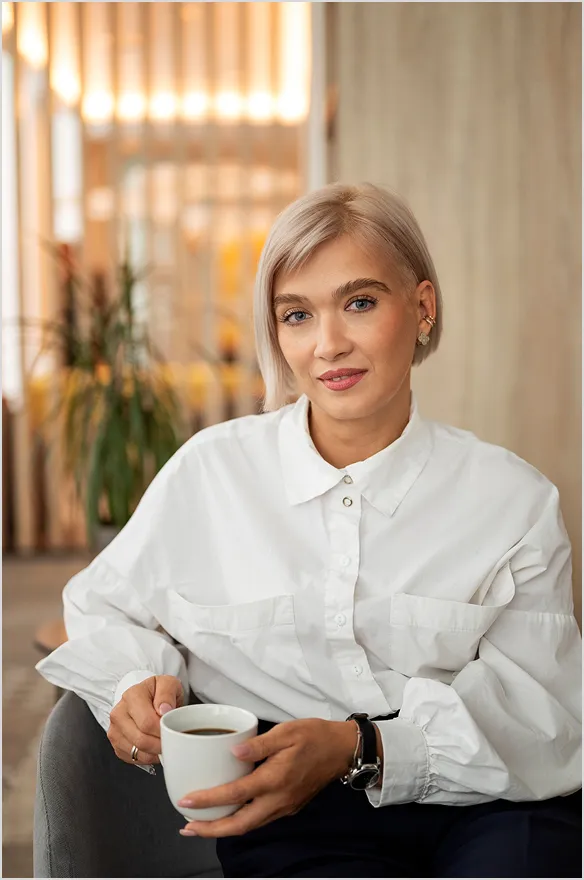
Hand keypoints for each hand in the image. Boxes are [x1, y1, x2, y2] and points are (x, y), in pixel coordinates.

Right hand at [107, 674, 183, 764]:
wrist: (147, 697)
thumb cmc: (158, 692)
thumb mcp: (168, 684)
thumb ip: (167, 694)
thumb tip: (164, 710)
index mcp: (132, 696)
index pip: (147, 722)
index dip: (163, 731)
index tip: (173, 730)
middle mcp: (119, 713)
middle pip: (141, 739)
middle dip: (161, 744)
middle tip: (173, 740)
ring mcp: (115, 730)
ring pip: (137, 751)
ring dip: (155, 752)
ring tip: (165, 743)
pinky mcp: (116, 744)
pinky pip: (134, 758)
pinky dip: (148, 757)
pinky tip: (155, 747)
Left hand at [177, 718, 357, 837]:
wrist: (342, 750)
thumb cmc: (315, 736)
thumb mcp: (287, 732)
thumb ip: (259, 743)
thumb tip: (233, 751)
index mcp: (275, 779)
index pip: (235, 795)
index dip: (208, 800)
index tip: (186, 802)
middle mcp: (278, 800)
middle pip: (239, 825)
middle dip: (211, 830)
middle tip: (187, 828)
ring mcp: (284, 806)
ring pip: (249, 826)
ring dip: (223, 829)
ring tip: (201, 824)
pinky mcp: (288, 806)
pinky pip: (259, 819)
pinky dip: (239, 821)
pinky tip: (228, 812)